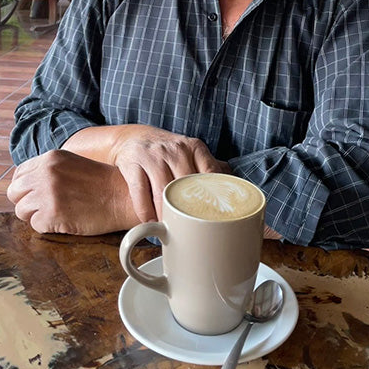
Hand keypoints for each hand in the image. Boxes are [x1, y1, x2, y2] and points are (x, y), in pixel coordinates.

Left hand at [7, 149, 137, 234]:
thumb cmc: (102, 184)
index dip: (25, 187)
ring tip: (57, 214)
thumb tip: (27, 185)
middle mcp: (45, 173)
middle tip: (43, 207)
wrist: (124, 197)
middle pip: (14, 192)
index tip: (34, 195)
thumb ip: (50, 170)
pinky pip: (35, 225)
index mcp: (50, 158)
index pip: (18, 174)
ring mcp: (47, 193)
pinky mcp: (52, 214)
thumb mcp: (73, 165)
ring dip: (36, 215)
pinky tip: (65, 220)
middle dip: (26, 201)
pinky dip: (47, 227)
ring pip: (21, 210)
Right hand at [104, 125, 225, 222]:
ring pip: (163, 192)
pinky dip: (145, 212)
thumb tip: (236, 187)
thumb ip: (209, 169)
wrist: (133, 138)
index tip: (217, 217)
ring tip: (170, 230)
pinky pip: (140, 192)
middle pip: (186, 186)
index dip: (214, 197)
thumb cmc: (168, 152)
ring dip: (166, 215)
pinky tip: (150, 222)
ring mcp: (153, 155)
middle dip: (189, 211)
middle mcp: (175, 149)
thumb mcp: (190, 153)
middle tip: (194, 231)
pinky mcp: (132, 163)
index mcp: (194, 147)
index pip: (210, 174)